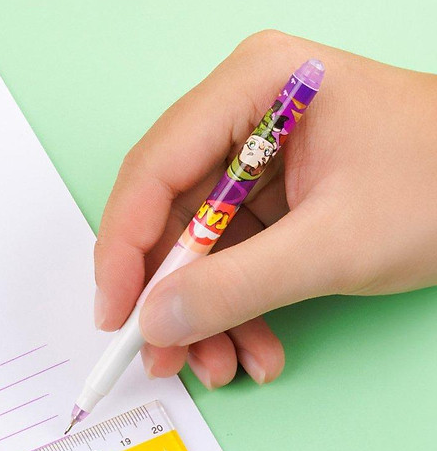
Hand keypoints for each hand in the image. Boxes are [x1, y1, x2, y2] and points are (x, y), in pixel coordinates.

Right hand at [94, 30, 436, 387]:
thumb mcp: (335, 245)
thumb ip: (238, 286)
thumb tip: (157, 320)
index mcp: (254, 86)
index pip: (154, 169)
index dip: (124, 248)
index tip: (116, 314)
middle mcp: (242, 113)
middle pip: (167, 212)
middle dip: (168, 293)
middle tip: (163, 353)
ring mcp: (251, 154)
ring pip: (194, 245)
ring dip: (203, 312)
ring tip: (222, 364)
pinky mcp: (265, 193)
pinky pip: (227, 255)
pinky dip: (234, 306)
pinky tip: (252, 345)